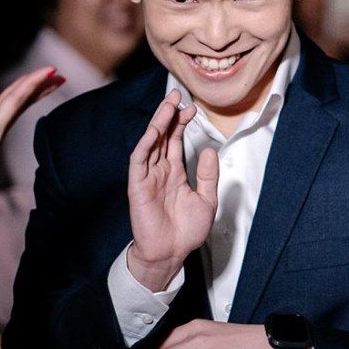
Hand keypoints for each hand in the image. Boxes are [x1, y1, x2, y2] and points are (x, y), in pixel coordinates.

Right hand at [125, 91, 217, 289]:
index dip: (182, 123)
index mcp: (175, 173)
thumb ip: (208, 175)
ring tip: (168, 105)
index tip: (192, 108)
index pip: (176, 141)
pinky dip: (146, 144)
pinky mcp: (138, 186)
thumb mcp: (206, 200)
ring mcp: (148, 177)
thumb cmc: (185, 232)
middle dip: (169, 115)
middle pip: (163, 136)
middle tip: (177, 95)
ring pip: (151, 143)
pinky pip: (140, 160)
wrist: (171, 254)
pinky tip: (155, 130)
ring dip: (158, 123)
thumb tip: (210, 150)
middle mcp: (160, 171)